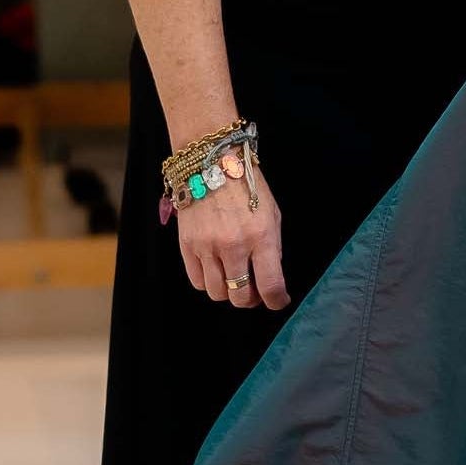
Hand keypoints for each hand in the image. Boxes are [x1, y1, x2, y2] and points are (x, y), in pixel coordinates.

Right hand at [177, 151, 289, 309]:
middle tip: (255, 291)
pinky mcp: (187, 246)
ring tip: (234, 279)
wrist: (213, 164)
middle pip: (240, 296)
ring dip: (228, 291)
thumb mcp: (273, 214)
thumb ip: (272, 247)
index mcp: (261, 237)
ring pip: (216, 293)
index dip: (276, 301)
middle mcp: (233, 246)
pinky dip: (208, 282)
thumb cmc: (248, 187)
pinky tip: (216, 270)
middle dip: (251, 299)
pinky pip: (197, 281)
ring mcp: (207, 248)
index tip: (278, 301)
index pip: (270, 286)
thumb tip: (269, 276)